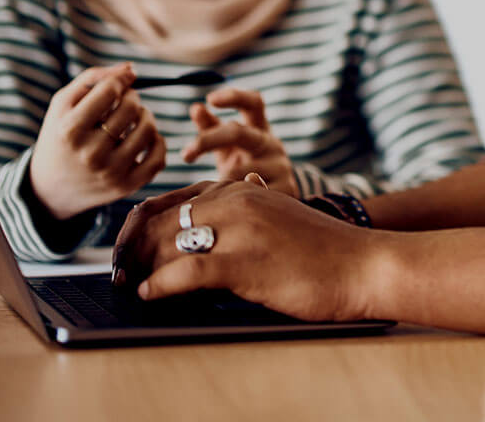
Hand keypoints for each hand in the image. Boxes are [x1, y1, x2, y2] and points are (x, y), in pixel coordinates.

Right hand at [27, 64, 166, 221]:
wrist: (50, 188)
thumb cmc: (60, 136)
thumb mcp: (62, 104)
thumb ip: (93, 78)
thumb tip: (130, 69)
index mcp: (70, 130)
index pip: (110, 90)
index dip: (119, 80)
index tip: (119, 83)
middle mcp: (90, 154)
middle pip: (131, 108)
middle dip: (132, 97)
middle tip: (125, 101)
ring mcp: (110, 173)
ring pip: (148, 130)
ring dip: (146, 116)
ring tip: (135, 117)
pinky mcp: (126, 187)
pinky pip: (158, 158)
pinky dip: (157, 141)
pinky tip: (144, 137)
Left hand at [111, 177, 376, 321]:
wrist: (365, 264)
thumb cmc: (324, 251)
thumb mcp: (278, 219)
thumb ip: (244, 214)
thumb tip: (207, 224)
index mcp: (242, 190)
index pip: (171, 199)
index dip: (139, 225)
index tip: (127, 249)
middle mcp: (236, 201)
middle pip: (161, 219)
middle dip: (131, 248)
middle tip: (119, 273)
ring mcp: (240, 230)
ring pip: (167, 242)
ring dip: (140, 267)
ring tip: (131, 286)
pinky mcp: (245, 263)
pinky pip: (185, 272)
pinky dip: (159, 286)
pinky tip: (150, 295)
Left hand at [183, 88, 297, 195]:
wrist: (278, 200)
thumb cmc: (246, 164)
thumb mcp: (229, 146)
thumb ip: (212, 127)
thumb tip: (196, 108)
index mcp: (260, 128)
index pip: (254, 102)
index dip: (234, 96)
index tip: (210, 98)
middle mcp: (272, 144)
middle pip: (240, 133)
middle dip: (208, 141)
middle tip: (185, 154)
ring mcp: (281, 166)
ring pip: (237, 171)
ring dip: (220, 181)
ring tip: (214, 193)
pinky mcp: (286, 189)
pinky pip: (250, 193)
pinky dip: (235, 200)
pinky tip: (229, 206)